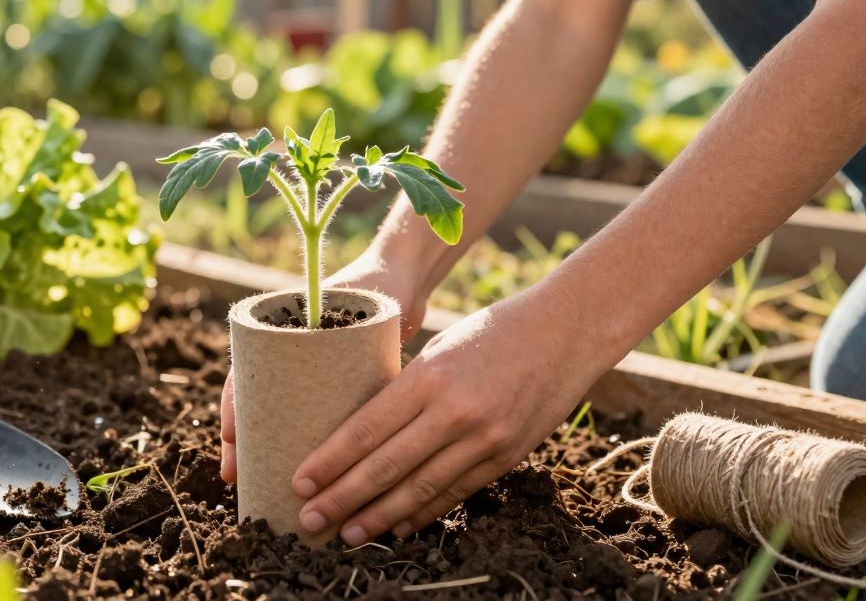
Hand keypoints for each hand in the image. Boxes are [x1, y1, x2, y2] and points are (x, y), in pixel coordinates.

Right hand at [219, 249, 426, 484]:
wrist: (401, 279)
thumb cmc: (374, 288)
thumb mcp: (354, 310)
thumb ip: (348, 333)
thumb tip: (333, 378)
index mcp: (282, 329)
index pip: (246, 369)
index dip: (235, 404)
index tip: (231, 436)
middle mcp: (288, 353)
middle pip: (256, 400)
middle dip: (243, 440)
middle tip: (233, 476)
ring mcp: (308, 370)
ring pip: (278, 415)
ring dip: (266, 449)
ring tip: (258, 484)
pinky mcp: (331, 385)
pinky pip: (310, 418)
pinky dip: (302, 445)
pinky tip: (302, 474)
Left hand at [288, 289, 607, 544]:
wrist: (566, 332)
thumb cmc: (493, 331)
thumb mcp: (439, 349)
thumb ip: (407, 391)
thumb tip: (364, 434)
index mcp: (430, 376)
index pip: (367, 429)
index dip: (330, 461)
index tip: (299, 482)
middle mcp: (456, 412)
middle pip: (386, 466)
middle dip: (342, 497)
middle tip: (309, 518)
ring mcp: (485, 439)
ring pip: (419, 489)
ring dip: (379, 516)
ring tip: (347, 533)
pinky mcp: (507, 456)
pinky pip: (456, 493)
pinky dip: (424, 513)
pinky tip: (398, 526)